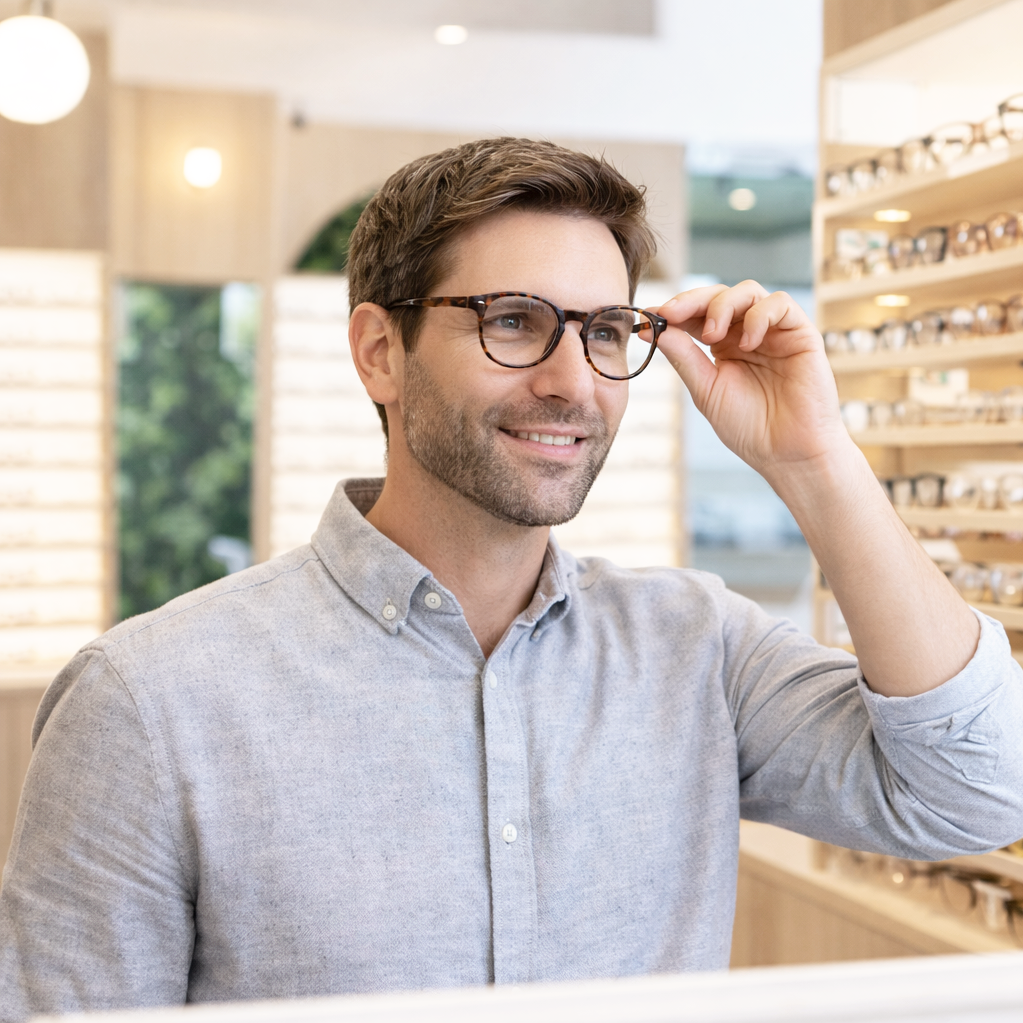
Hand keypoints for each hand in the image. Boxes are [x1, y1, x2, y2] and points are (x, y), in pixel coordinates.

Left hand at [654, 281, 853, 479]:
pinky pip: (780, 304)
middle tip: (671, 314)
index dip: (675, 310)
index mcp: (724, 346)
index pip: (697, 314)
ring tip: (710, 336)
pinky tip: (747, 343)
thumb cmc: (749, 427)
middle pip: (719, 295)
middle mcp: (748, 334)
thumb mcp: (706, 390)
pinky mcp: (800, 333)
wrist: (787, 453)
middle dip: (691, 301)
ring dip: (722, 307)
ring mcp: (774, 331)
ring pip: (747, 292)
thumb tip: (655, 330)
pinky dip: (758, 316)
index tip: (651, 316)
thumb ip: (684, 358)